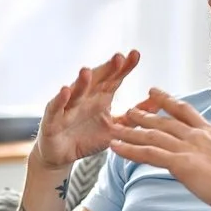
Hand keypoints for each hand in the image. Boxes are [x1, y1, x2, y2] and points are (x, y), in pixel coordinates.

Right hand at [32, 50, 148, 170]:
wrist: (62, 156)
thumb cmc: (87, 137)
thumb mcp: (115, 127)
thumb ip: (134, 116)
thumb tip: (158, 103)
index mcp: (100, 97)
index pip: (114, 78)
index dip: (124, 67)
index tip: (136, 54)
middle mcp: (85, 98)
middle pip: (96, 80)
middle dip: (106, 68)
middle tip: (119, 57)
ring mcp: (68, 107)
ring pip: (76, 91)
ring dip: (82, 81)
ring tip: (88, 71)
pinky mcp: (52, 119)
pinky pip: (56, 108)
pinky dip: (60, 99)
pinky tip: (65, 90)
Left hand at [108, 88, 210, 210]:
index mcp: (210, 132)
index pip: (185, 111)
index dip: (167, 100)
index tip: (154, 92)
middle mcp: (196, 135)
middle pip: (164, 120)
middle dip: (144, 114)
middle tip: (129, 109)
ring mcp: (187, 148)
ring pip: (152, 135)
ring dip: (131, 130)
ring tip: (115, 126)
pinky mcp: (180, 164)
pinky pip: (149, 154)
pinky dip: (130, 149)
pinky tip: (115, 147)